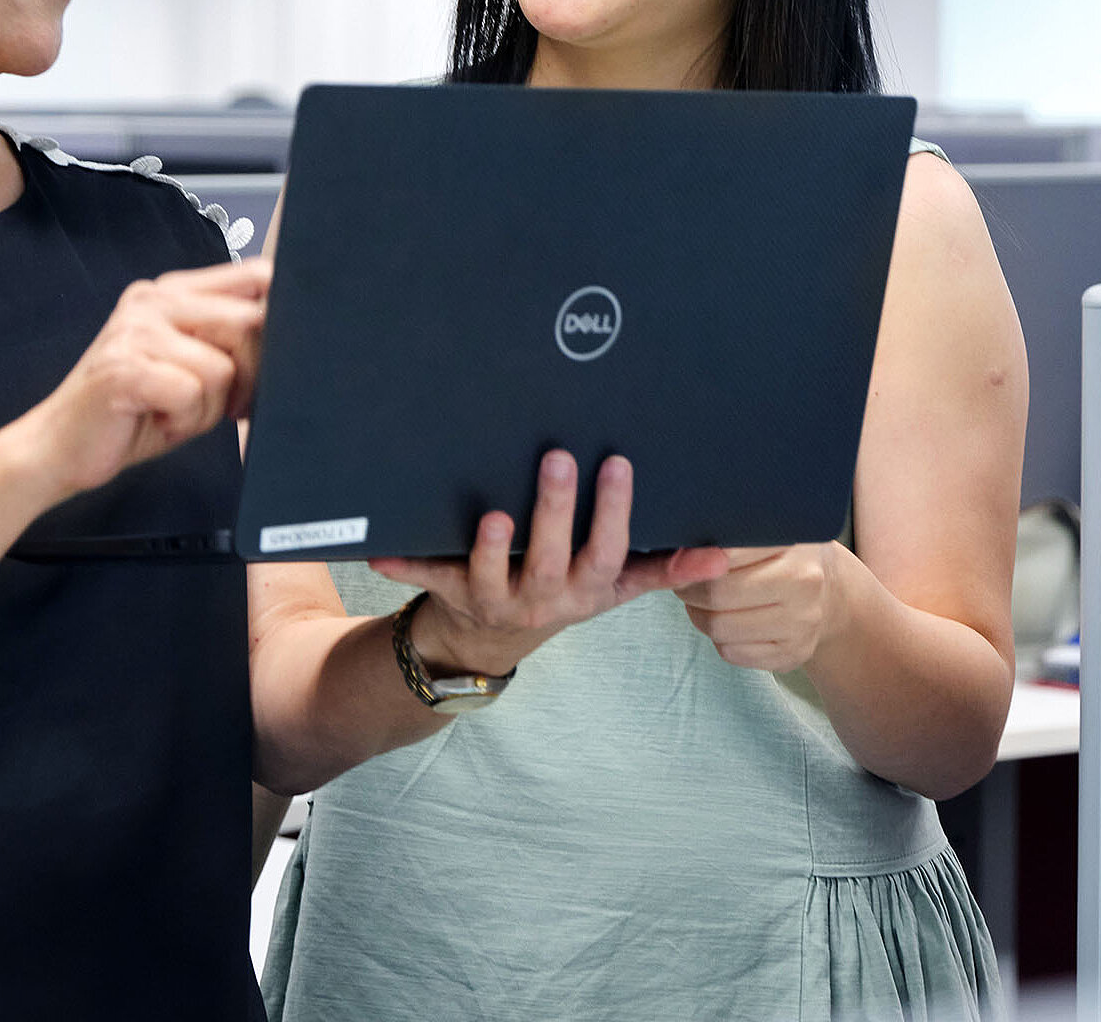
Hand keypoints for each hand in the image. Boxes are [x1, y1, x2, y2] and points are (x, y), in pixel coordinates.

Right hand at [8, 259, 268, 498]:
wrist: (58, 448)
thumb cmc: (133, 412)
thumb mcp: (191, 368)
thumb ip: (230, 342)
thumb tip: (293, 336)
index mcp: (172, 292)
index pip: (254, 276)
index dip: (279, 317)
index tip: (269, 361)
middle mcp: (153, 300)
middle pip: (249, 321)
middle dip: (248, 375)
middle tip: (220, 403)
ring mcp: (136, 330)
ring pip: (224, 366)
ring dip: (209, 406)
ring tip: (173, 410)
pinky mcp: (125, 367)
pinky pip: (193, 393)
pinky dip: (185, 420)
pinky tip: (156, 419)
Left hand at [369, 451, 729, 678]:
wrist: (488, 641)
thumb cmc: (561, 592)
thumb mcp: (613, 587)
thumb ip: (662, 568)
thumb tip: (718, 555)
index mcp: (585, 590)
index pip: (607, 553)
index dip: (614, 513)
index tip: (618, 464)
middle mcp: (541, 599)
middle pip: (550, 560)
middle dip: (555, 512)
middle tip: (558, 458)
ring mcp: (493, 599)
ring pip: (491, 577)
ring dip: (491, 549)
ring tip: (494, 513)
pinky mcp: (448, 592)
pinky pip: (425, 577)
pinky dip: (404, 562)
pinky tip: (381, 547)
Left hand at [676, 543, 849, 673]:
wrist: (831, 594)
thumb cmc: (784, 556)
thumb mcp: (768, 530)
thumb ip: (728, 533)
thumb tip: (677, 554)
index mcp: (796, 544)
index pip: (724, 555)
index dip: (694, 558)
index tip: (685, 556)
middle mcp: (805, 584)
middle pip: (717, 594)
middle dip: (689, 588)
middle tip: (686, 580)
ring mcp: (802, 623)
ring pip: (719, 628)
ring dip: (699, 615)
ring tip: (703, 600)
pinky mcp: (792, 654)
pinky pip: (730, 652)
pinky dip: (719, 638)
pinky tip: (728, 620)